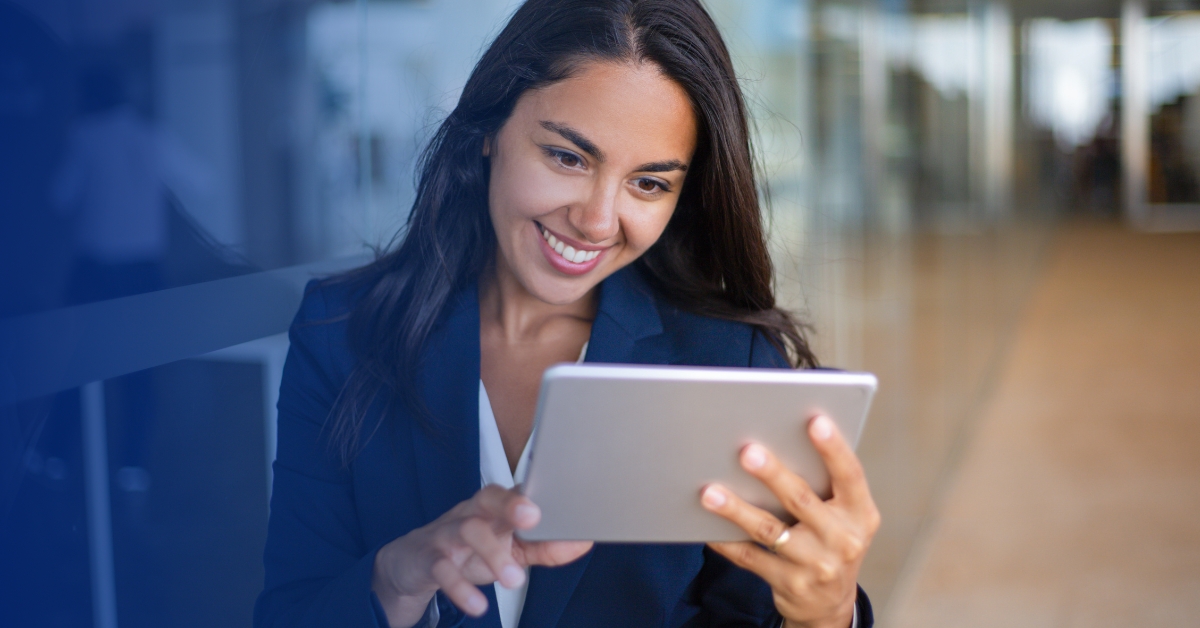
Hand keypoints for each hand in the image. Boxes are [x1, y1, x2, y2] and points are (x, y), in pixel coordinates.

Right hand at [371, 484, 592, 627]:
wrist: (412, 564)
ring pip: (467, 530)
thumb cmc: (469, 550)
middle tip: (532, 519)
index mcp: (493, 506)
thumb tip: (582, 543)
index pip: (516, 491)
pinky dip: (460, 588)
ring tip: (514, 580)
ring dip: (492, 554)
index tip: (559, 502)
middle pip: (489, 497)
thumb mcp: (508, 548)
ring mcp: (447, 534)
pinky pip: (442, 569)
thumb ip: (543, 547)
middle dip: (511, 504)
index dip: (536, 494)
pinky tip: (478, 606)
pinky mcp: (427, 559)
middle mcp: (471, 512)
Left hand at [700, 416, 879, 627]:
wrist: (831, 604)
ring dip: (736, 509)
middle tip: (746, 452)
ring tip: (710, 492)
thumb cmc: (833, 544)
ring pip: (769, 530)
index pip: (850, 475)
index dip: (834, 448)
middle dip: (773, 474)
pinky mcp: (789, 583)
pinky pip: (750, 558)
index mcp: (860, 514)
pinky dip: (726, 541)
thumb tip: (781, 441)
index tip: (815, 421)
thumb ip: (825, 487)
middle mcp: (841, 540)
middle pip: (802, 500)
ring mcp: (815, 564)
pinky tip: (707, 526)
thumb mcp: (846, 518)